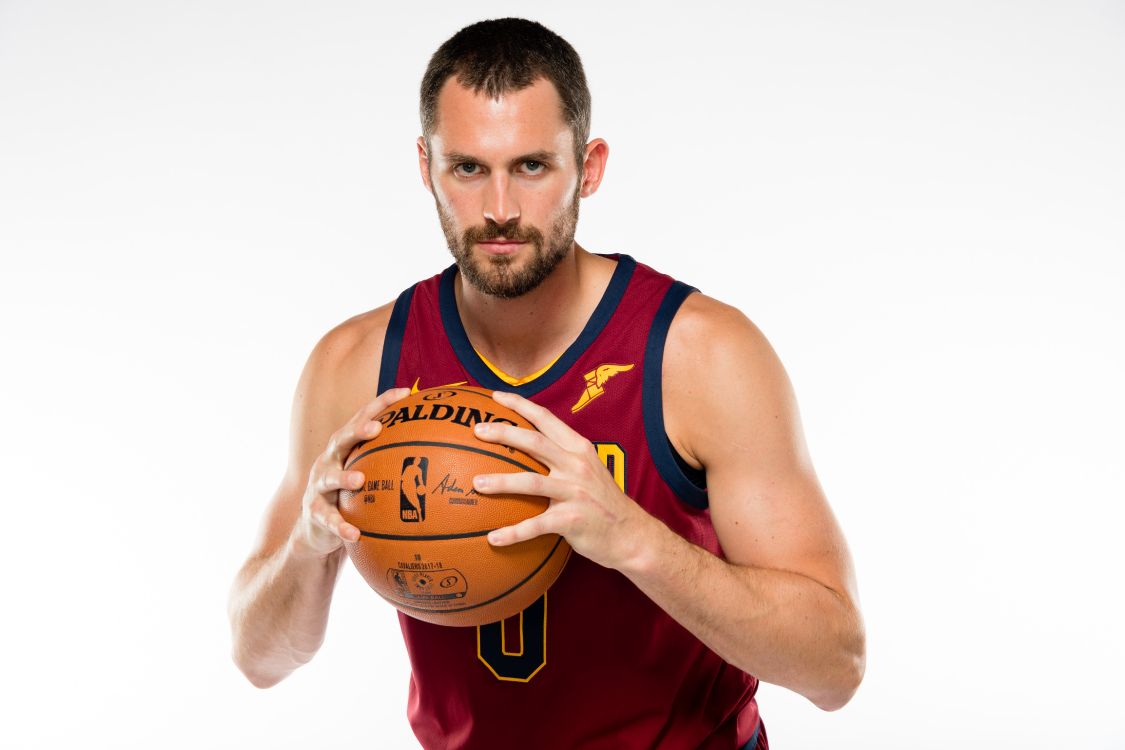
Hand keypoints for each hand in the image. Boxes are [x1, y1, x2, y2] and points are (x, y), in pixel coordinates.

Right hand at [293, 387, 410, 556]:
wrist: (315, 527)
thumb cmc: (350, 493)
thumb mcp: (367, 472)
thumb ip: (392, 458)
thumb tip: (439, 449)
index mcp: (345, 446)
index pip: (363, 417)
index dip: (382, 403)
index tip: (405, 393)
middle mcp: (329, 460)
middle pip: (340, 439)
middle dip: (356, 432)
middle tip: (375, 429)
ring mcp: (319, 485)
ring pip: (329, 478)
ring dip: (344, 478)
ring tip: (359, 480)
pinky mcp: (315, 511)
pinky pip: (328, 519)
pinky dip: (341, 526)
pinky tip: (355, 534)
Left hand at [471, 390, 653, 570]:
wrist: (632, 535)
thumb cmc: (602, 502)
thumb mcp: (588, 470)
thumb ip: (562, 456)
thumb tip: (526, 447)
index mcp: (578, 449)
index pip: (546, 419)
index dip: (520, 405)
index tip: (495, 396)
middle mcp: (577, 466)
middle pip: (534, 443)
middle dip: (504, 433)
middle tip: (477, 430)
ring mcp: (575, 492)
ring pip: (531, 482)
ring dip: (501, 482)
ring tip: (476, 484)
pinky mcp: (572, 520)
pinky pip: (536, 526)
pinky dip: (513, 532)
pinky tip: (493, 539)